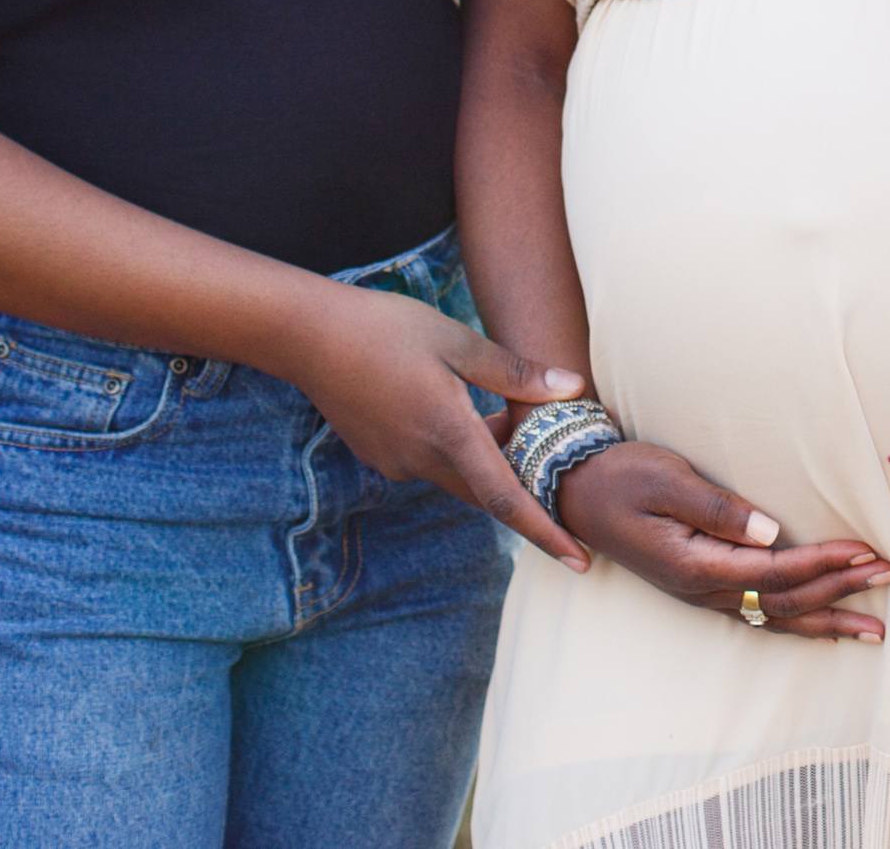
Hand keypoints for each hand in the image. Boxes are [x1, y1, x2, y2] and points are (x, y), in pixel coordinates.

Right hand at [287, 282, 596, 566]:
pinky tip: (461, 410)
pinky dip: (458, 450)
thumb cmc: (386, 328)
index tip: (580, 560)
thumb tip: (571, 390)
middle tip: (565, 490)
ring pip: (460, 476)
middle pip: (488, 494)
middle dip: (527, 495)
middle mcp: (421, 459)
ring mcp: (397, 462)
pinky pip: (432, 463)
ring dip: (491, 462)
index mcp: (448, 433)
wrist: (309, 336)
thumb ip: (514, 373)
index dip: (547, 532)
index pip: (507, 499)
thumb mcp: (458, 341)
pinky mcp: (381, 455)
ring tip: (513, 420)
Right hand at [556, 443, 889, 641]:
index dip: (822, 564)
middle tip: (889, 577)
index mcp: (696, 564)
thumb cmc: (619, 477)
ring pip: (774, 617)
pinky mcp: (701, 587)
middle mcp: (702, 589)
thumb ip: (717, 509)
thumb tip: (770, 530)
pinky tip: (822, 625)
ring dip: (826, 618)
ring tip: (875, 627)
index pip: (775, 572)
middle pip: (783, 601)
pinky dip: (796, 622)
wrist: (574, 495)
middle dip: (838, 591)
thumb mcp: (665, 480)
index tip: (865, 551)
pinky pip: (758, 614)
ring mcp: (701, 594)